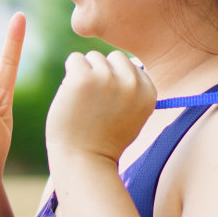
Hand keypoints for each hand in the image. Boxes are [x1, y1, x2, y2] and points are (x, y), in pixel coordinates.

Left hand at [44, 50, 155, 171]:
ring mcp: (107, 78)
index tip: (108, 103)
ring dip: (84, 73)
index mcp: (148, 91)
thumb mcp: (133, 116)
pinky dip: (70, 73)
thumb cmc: (105, 141)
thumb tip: (128, 61)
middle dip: (101, 72)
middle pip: (113, 58)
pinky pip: (74, 59)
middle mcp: (131, 82)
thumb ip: (134, 91)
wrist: (84, 159)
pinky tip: (71, 95)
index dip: (116, 82)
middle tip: (94, 101)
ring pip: (93, 57)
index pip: (130, 66)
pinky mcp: (83, 78)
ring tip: (83, 101)